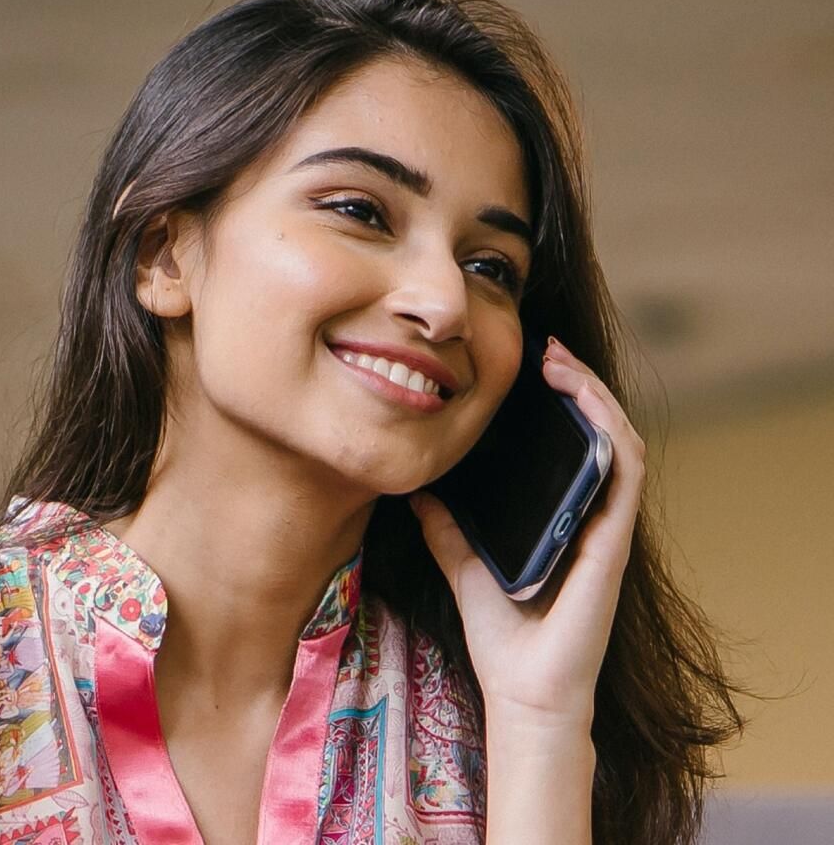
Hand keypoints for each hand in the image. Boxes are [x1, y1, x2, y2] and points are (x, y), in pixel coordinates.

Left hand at [408, 336, 645, 732]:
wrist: (524, 694)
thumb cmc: (503, 637)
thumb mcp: (462, 565)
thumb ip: (446, 528)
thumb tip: (417, 492)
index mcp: (561, 516)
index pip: (569, 444)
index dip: (559, 400)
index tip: (528, 364)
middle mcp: (590, 514)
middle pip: (596, 431)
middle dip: (576, 382)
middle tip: (545, 348)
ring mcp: (607, 525)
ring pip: (617, 440)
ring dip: (594, 394)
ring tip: (559, 360)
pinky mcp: (614, 540)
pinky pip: (625, 471)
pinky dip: (609, 429)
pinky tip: (583, 399)